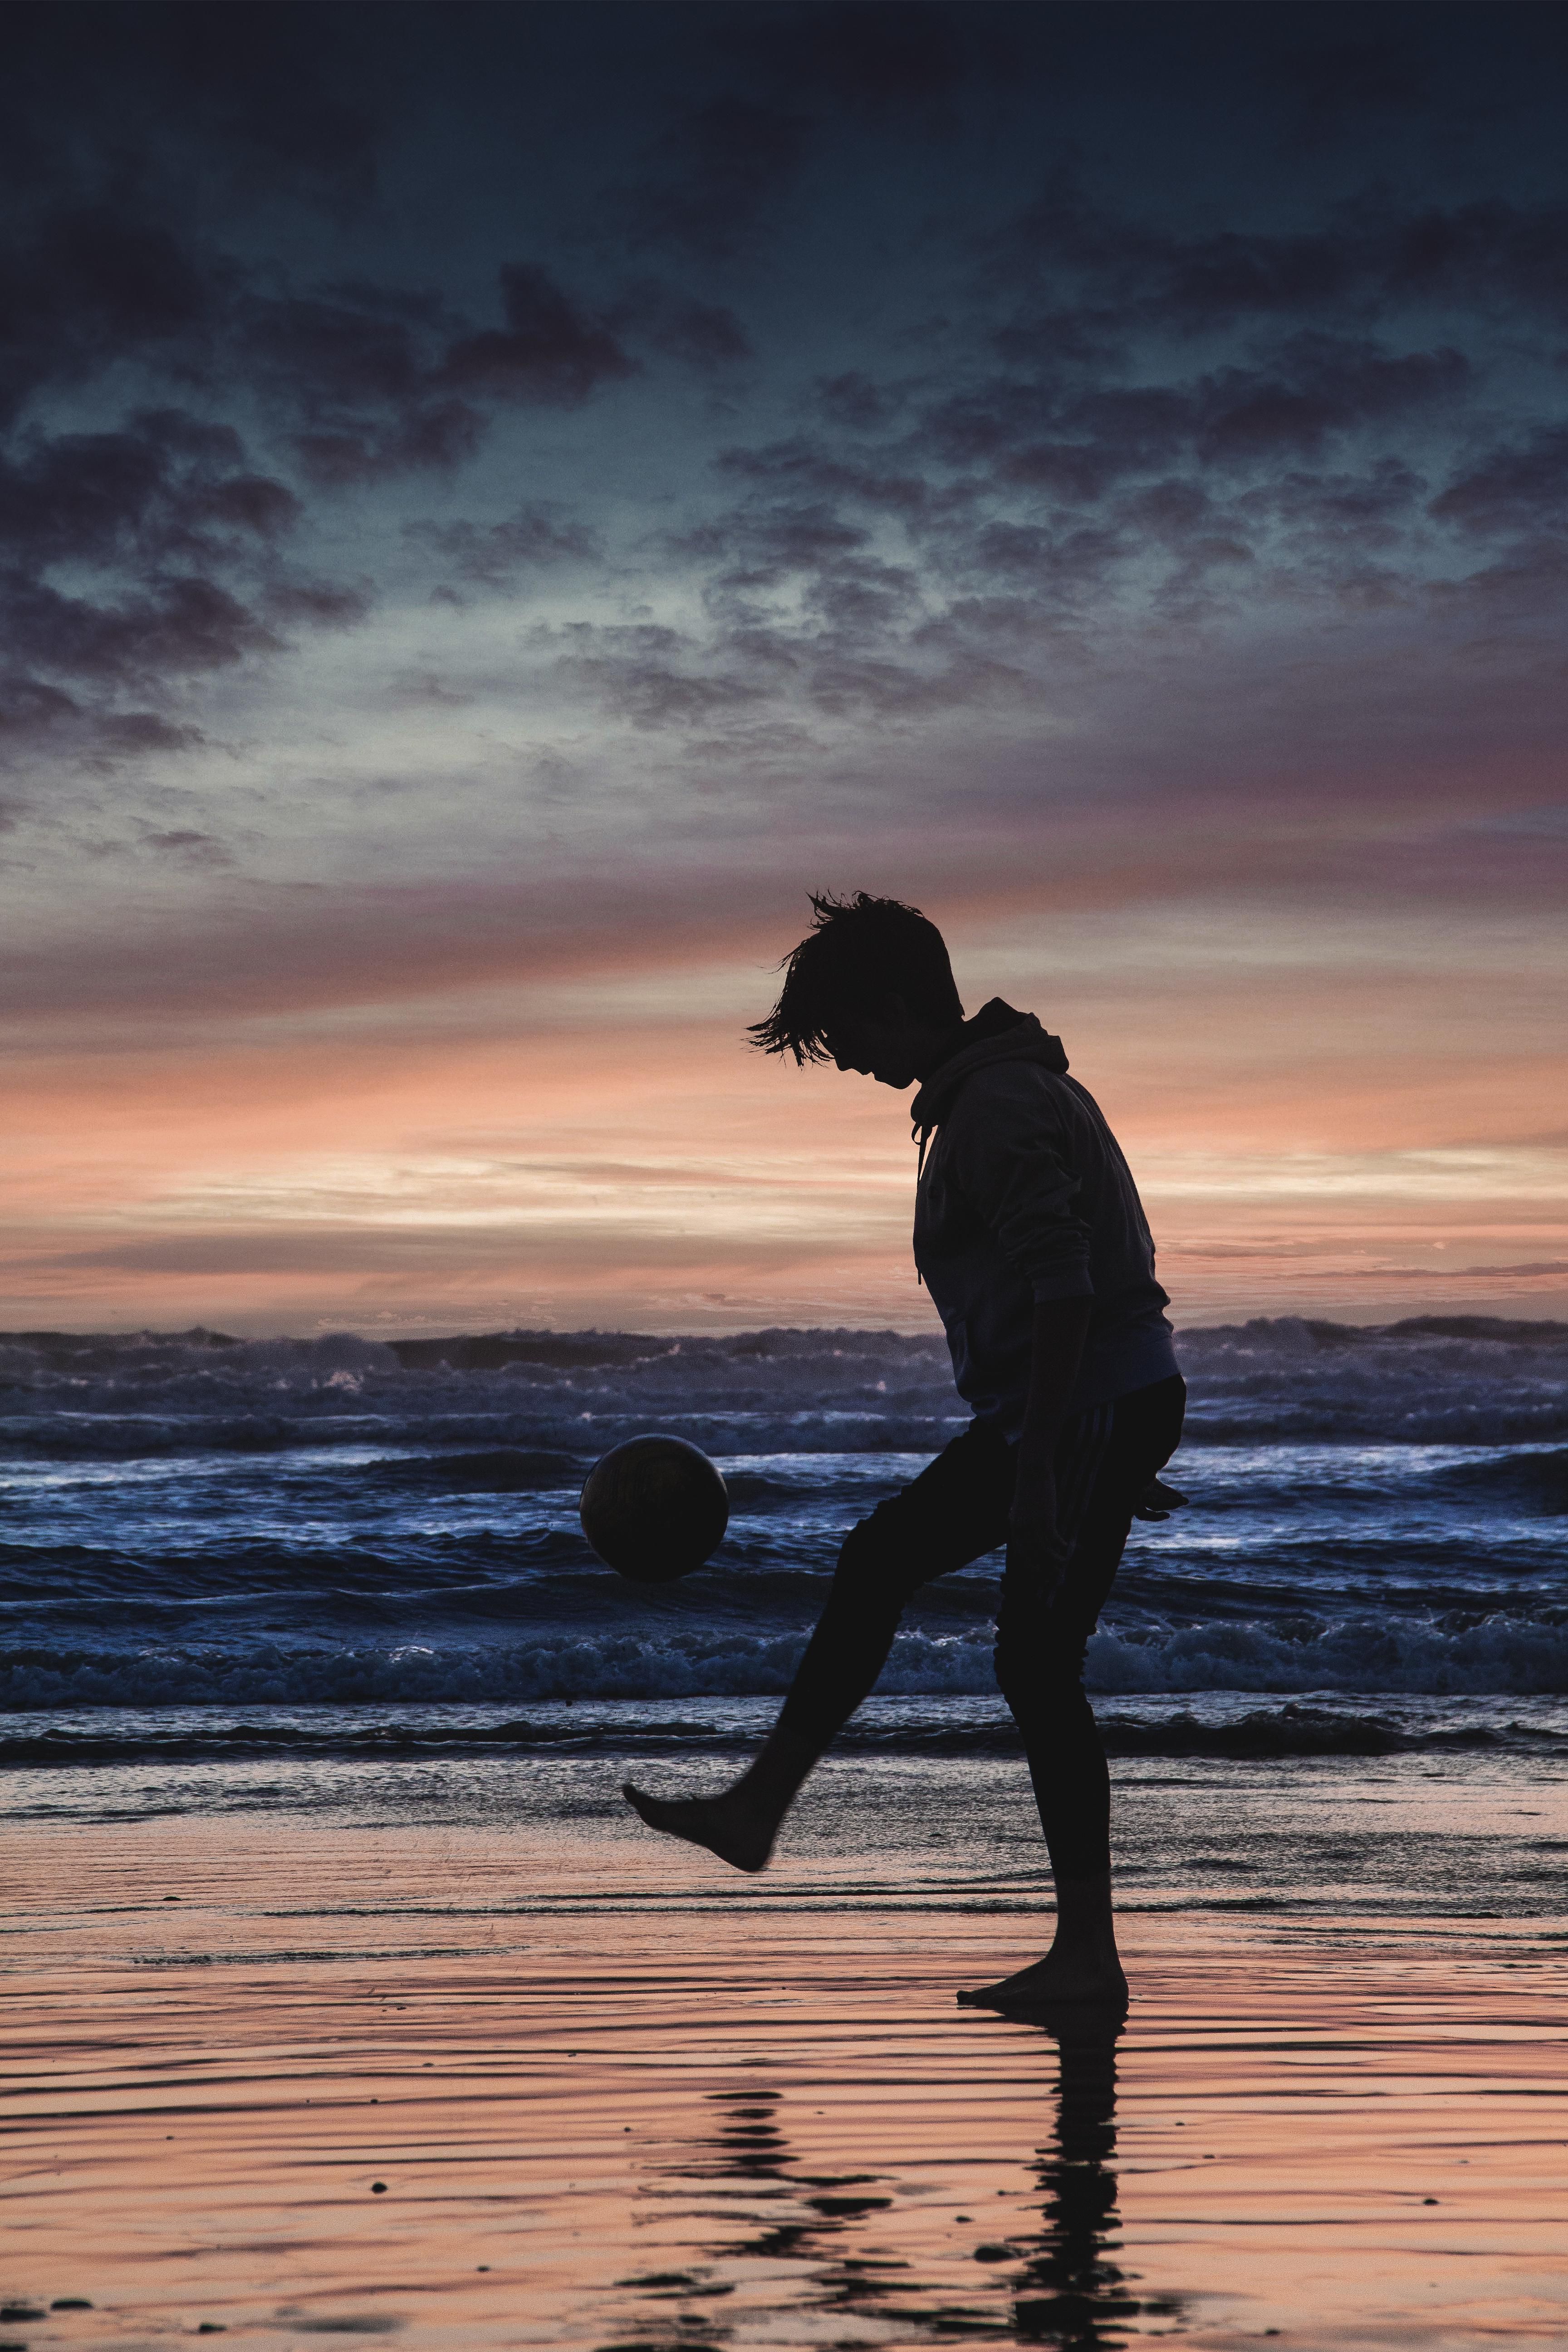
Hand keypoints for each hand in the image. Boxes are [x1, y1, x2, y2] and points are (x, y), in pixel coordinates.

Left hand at [1007, 1462, 1071, 1592]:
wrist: (1032, 1471)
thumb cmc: (1028, 1488)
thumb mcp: (1020, 1507)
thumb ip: (1020, 1521)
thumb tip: (1022, 1531)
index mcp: (1014, 1527)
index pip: (1020, 1554)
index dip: (1029, 1566)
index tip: (1037, 1575)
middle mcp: (1021, 1529)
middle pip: (1031, 1557)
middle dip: (1042, 1569)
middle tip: (1051, 1576)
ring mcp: (1033, 1525)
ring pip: (1044, 1551)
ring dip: (1054, 1561)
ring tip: (1063, 1565)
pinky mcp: (1046, 1519)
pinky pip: (1054, 1539)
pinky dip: (1061, 1546)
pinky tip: (1067, 1548)